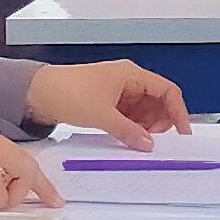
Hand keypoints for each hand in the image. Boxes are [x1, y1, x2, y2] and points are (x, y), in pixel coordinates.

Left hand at [25, 59, 189, 147]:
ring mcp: (117, 91)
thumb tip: (149, 144)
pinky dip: (132, 127)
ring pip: (143, 110)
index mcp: (131, 74)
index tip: (182, 132)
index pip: (167, 90)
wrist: (36, 94)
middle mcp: (127, 80)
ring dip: (145, 126)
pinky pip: (128, 115)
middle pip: (157, 100)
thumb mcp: (102, 115)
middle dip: (160, 121)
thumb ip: (129, 131)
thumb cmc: (68, 92)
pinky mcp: (106, 102)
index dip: (178, 111)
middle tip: (155, 140)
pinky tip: (128, 138)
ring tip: (139, 141)